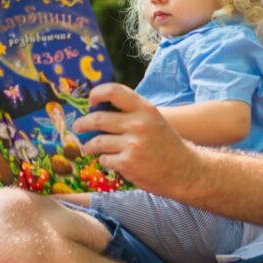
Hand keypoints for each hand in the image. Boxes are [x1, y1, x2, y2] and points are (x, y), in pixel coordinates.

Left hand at [73, 83, 199, 195]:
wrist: (184, 171)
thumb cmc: (165, 144)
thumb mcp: (153, 120)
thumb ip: (131, 112)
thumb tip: (98, 108)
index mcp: (145, 109)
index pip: (114, 91)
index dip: (97, 93)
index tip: (90, 101)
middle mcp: (138, 124)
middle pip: (98, 118)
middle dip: (83, 123)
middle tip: (78, 127)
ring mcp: (132, 144)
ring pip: (96, 141)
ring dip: (90, 145)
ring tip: (90, 147)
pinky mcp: (127, 163)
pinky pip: (104, 159)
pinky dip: (104, 160)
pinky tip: (110, 160)